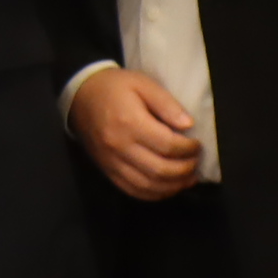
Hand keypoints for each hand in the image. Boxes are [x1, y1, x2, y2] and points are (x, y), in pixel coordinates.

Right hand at [70, 64, 203, 199]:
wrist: (80, 95)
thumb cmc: (114, 87)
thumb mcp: (142, 83)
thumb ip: (167, 103)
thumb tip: (189, 125)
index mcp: (130, 122)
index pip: (168, 145)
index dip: (189, 149)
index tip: (198, 144)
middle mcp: (119, 146)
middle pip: (160, 170)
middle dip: (185, 169)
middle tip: (195, 162)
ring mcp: (112, 162)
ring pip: (149, 186)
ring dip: (174, 186)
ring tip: (188, 178)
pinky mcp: (107, 170)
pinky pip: (133, 190)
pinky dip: (154, 194)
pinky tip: (168, 187)